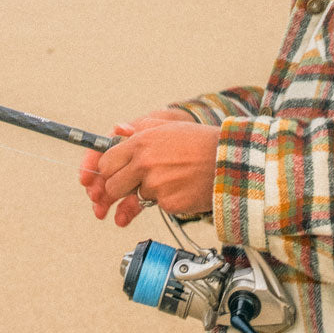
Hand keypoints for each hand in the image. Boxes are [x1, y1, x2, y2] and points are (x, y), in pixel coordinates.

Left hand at [79, 109, 218, 227]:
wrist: (227, 161)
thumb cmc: (199, 142)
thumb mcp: (168, 127)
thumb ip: (139, 130)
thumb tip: (117, 130)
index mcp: (141, 143)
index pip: (106, 162)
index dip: (107, 171)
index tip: (112, 174)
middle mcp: (144, 164)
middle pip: (112, 186)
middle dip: (117, 190)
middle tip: (129, 188)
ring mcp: (155, 185)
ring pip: (136, 196)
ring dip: (148, 192)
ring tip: (170, 179)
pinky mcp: (168, 203)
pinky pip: (157, 205)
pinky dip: (167, 199)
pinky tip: (182, 187)